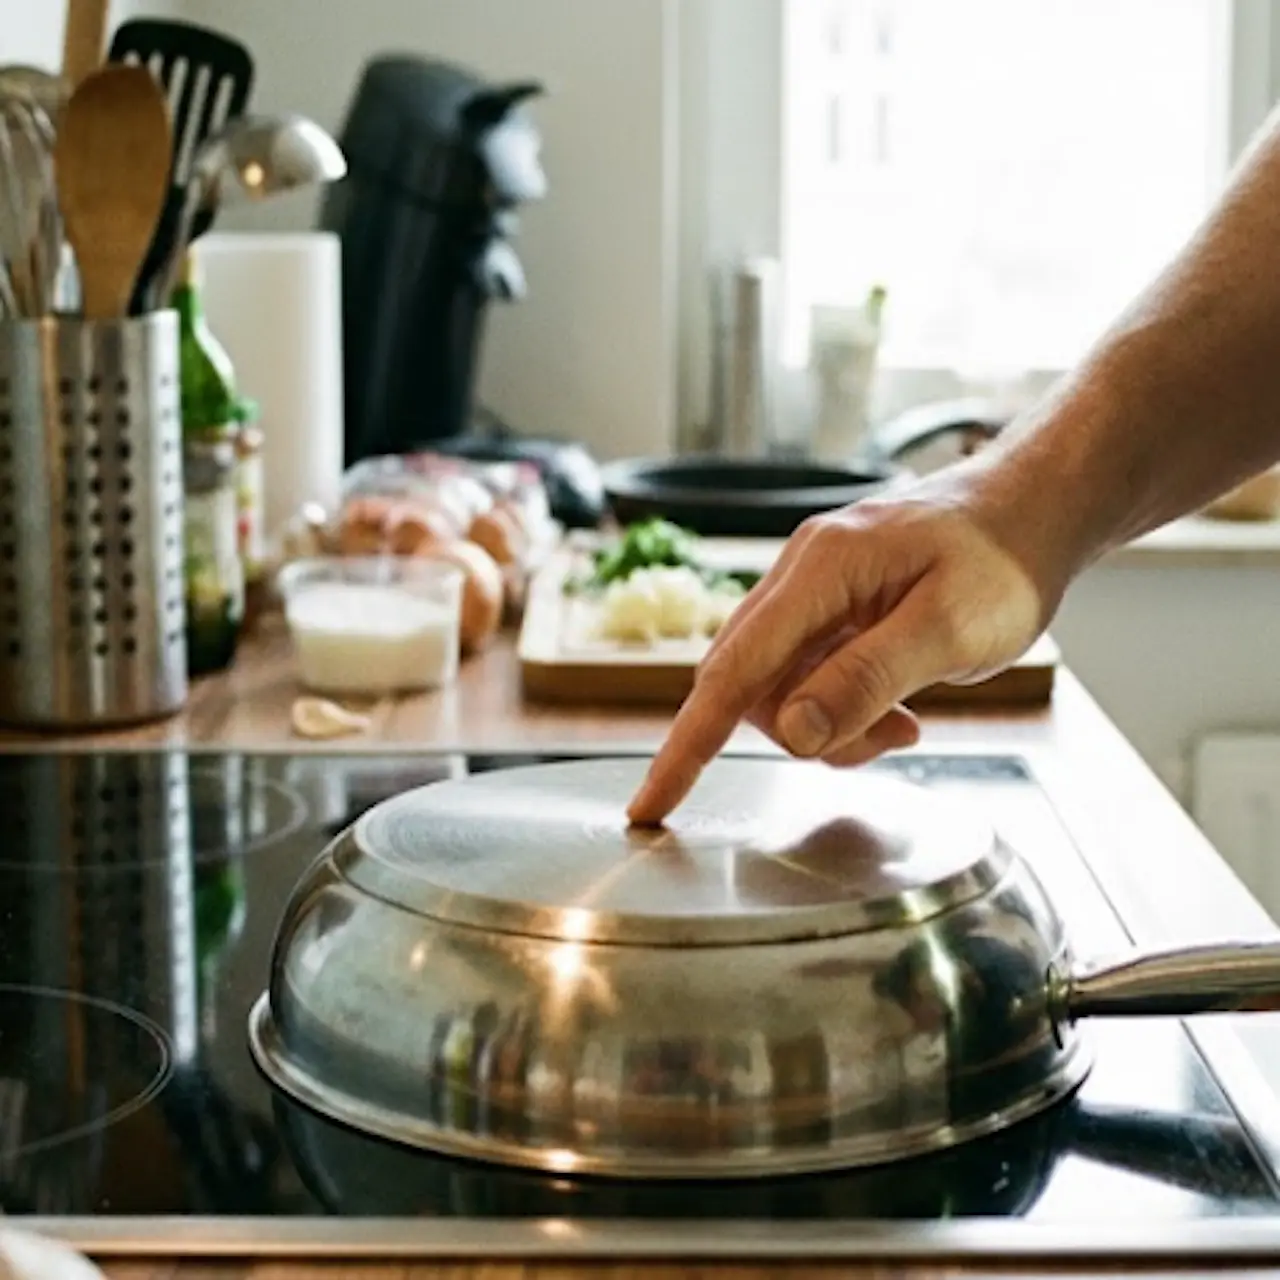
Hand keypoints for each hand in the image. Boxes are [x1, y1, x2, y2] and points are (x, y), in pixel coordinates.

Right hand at [627, 471, 1060, 823]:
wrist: (1028, 512)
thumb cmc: (1001, 561)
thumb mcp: (949, 629)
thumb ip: (867, 679)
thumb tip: (796, 733)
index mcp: (819, 569)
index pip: (732, 670)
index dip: (686, 744)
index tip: (651, 804)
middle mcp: (797, 576)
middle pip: (749, 686)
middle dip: (803, 734)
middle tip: (889, 739)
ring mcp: (809, 592)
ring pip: (777, 688)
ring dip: (830, 724)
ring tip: (904, 723)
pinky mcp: (825, 609)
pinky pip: (804, 676)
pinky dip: (841, 708)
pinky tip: (895, 706)